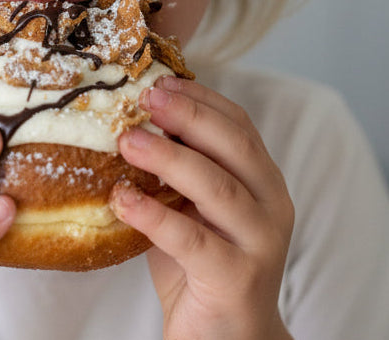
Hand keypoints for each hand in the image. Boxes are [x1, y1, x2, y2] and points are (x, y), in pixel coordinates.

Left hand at [111, 76, 293, 339]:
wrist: (224, 339)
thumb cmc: (199, 264)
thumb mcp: (189, 205)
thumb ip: (174, 168)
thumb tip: (127, 117)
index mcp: (262, 180)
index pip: (238, 124)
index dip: (199, 98)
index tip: (159, 79)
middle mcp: (271, 206)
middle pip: (233, 146)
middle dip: (187, 116)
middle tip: (144, 99)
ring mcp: (260, 244)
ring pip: (216, 187)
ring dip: (167, 159)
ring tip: (125, 141)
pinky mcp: (237, 280)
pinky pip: (193, 239)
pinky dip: (154, 215)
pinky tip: (121, 199)